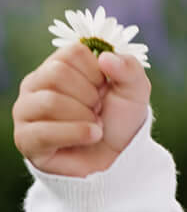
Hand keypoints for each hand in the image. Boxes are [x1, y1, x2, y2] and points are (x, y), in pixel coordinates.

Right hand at [13, 45, 151, 175]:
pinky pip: (44, 132)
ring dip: (84, 116)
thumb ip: (129, 68)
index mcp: (59, 65)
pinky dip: (76, 134)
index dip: (97, 72)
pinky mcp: (25, 138)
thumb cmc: (119, 120)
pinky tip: (92, 136)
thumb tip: (105, 57)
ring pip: (50, 101)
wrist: (117, 159)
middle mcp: (36, 84)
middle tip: (97, 110)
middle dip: (89, 96)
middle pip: (57, 74)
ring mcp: (26, 111)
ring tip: (95, 125)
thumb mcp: (134, 90)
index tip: (104, 88)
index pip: (72, 52)